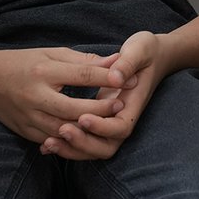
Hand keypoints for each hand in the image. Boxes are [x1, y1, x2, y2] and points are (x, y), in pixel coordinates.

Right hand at [0, 47, 125, 146]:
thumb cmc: (22, 62)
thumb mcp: (52, 53)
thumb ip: (83, 61)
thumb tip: (115, 61)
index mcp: (44, 71)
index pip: (81, 75)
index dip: (105, 78)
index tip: (126, 79)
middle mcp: (35, 96)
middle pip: (74, 108)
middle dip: (100, 108)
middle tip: (121, 105)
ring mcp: (28, 116)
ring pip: (63, 129)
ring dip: (87, 128)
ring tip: (108, 123)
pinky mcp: (24, 131)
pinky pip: (51, 139)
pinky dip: (68, 140)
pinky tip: (85, 136)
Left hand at [42, 30, 171, 160]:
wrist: (152, 57)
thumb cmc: (145, 51)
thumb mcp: (140, 50)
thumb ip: (128, 63)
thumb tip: (115, 76)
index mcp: (133, 104)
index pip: (121, 128)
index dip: (102, 127)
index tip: (83, 117)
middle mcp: (122, 118)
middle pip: (106, 147)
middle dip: (83, 143)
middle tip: (62, 131)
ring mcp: (109, 122)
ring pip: (92, 149)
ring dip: (71, 148)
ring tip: (49, 143)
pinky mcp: (98, 121)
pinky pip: (83, 141)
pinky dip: (66, 146)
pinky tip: (45, 145)